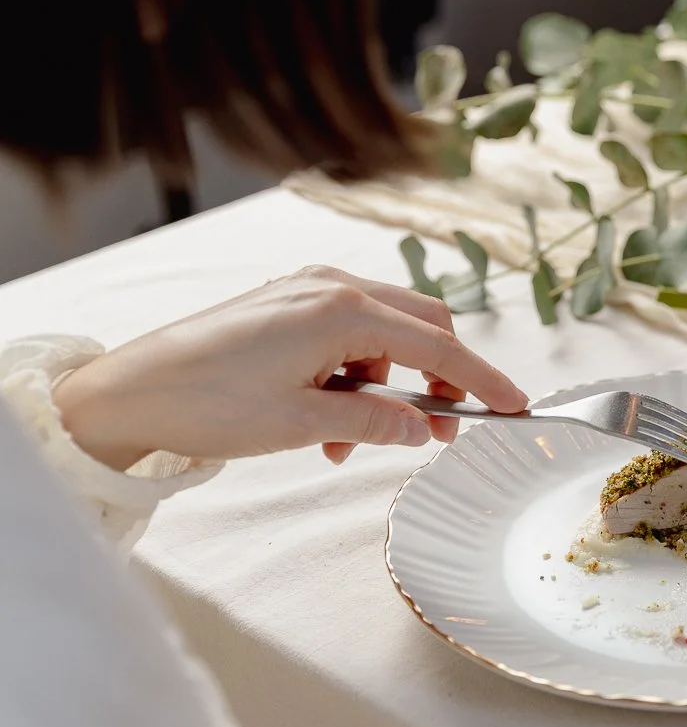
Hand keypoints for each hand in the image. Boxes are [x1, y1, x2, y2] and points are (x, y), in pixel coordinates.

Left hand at [53, 266, 527, 468]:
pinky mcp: (287, 304)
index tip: (514, 406)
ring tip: (359, 439)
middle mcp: (330, 287)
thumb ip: (377, 421)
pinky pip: (348, 335)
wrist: (131, 392)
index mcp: (341, 311)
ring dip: (390, 384)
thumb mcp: (303, 424)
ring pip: (386, 333)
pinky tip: (331, 419)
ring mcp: (307, 291)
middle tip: (440, 428)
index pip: (438, 347)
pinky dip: (356, 375)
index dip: (482, 380)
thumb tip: (423, 428)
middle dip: (440, 377)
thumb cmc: (207, 402)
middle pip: (422, 326)